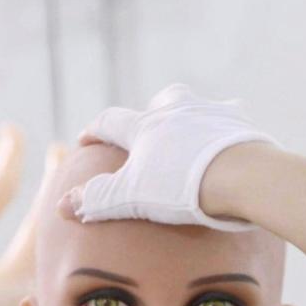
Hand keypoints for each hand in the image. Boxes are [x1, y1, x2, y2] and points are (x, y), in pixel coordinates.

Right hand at [59, 84, 275, 230]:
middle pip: (162, 100)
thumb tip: (61, 206)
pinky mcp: (244, 125)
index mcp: (145, 126)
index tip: (87, 140)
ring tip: (196, 136)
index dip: (96, 131)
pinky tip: (233, 147)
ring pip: (200, 106)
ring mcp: (213, 113)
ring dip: (195, 117)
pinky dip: (229, 133)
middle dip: (155, 110)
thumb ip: (96, 200)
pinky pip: (234, 123)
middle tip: (153, 128)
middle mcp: (178, 110)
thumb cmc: (181, 187)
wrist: (242, 176)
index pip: (111, 121)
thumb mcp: (130, 198)